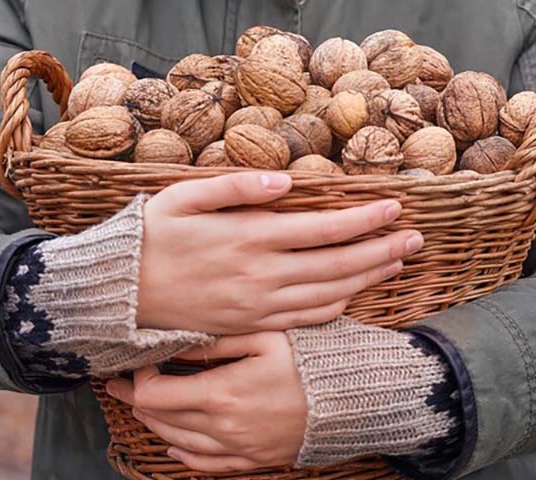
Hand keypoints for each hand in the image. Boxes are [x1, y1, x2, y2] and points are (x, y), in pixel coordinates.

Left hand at [105, 332, 305, 471]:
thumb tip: (177, 342)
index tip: (144, 360)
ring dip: (156, 423)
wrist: (355, 399)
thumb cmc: (313, 360)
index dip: (139, 377)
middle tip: (120, 384)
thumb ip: (216, 341)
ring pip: (177, 443)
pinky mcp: (254, 459)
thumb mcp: (265, 337)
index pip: (155, 394)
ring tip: (142, 407)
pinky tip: (175, 445)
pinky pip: (206, 464)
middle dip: (136, 399)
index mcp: (221, 395)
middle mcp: (223, 428)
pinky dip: (183, 454)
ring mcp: (239, 448)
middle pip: (160, 420)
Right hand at [137, 171, 422, 333]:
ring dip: (368, 278)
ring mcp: (259, 306)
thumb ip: (234, 186)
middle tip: (416, 238)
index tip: (395, 207)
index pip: (324, 228)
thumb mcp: (182, 198)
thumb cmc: (149, 238)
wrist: (118, 296)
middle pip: (339, 264)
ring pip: (329, 294)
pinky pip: (306, 319)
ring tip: (397, 263)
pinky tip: (355, 294)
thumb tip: (285, 180)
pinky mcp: (252, 327)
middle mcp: (261, 275)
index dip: (365, 219)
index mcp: (249, 238)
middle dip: (382, 250)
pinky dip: (338, 306)